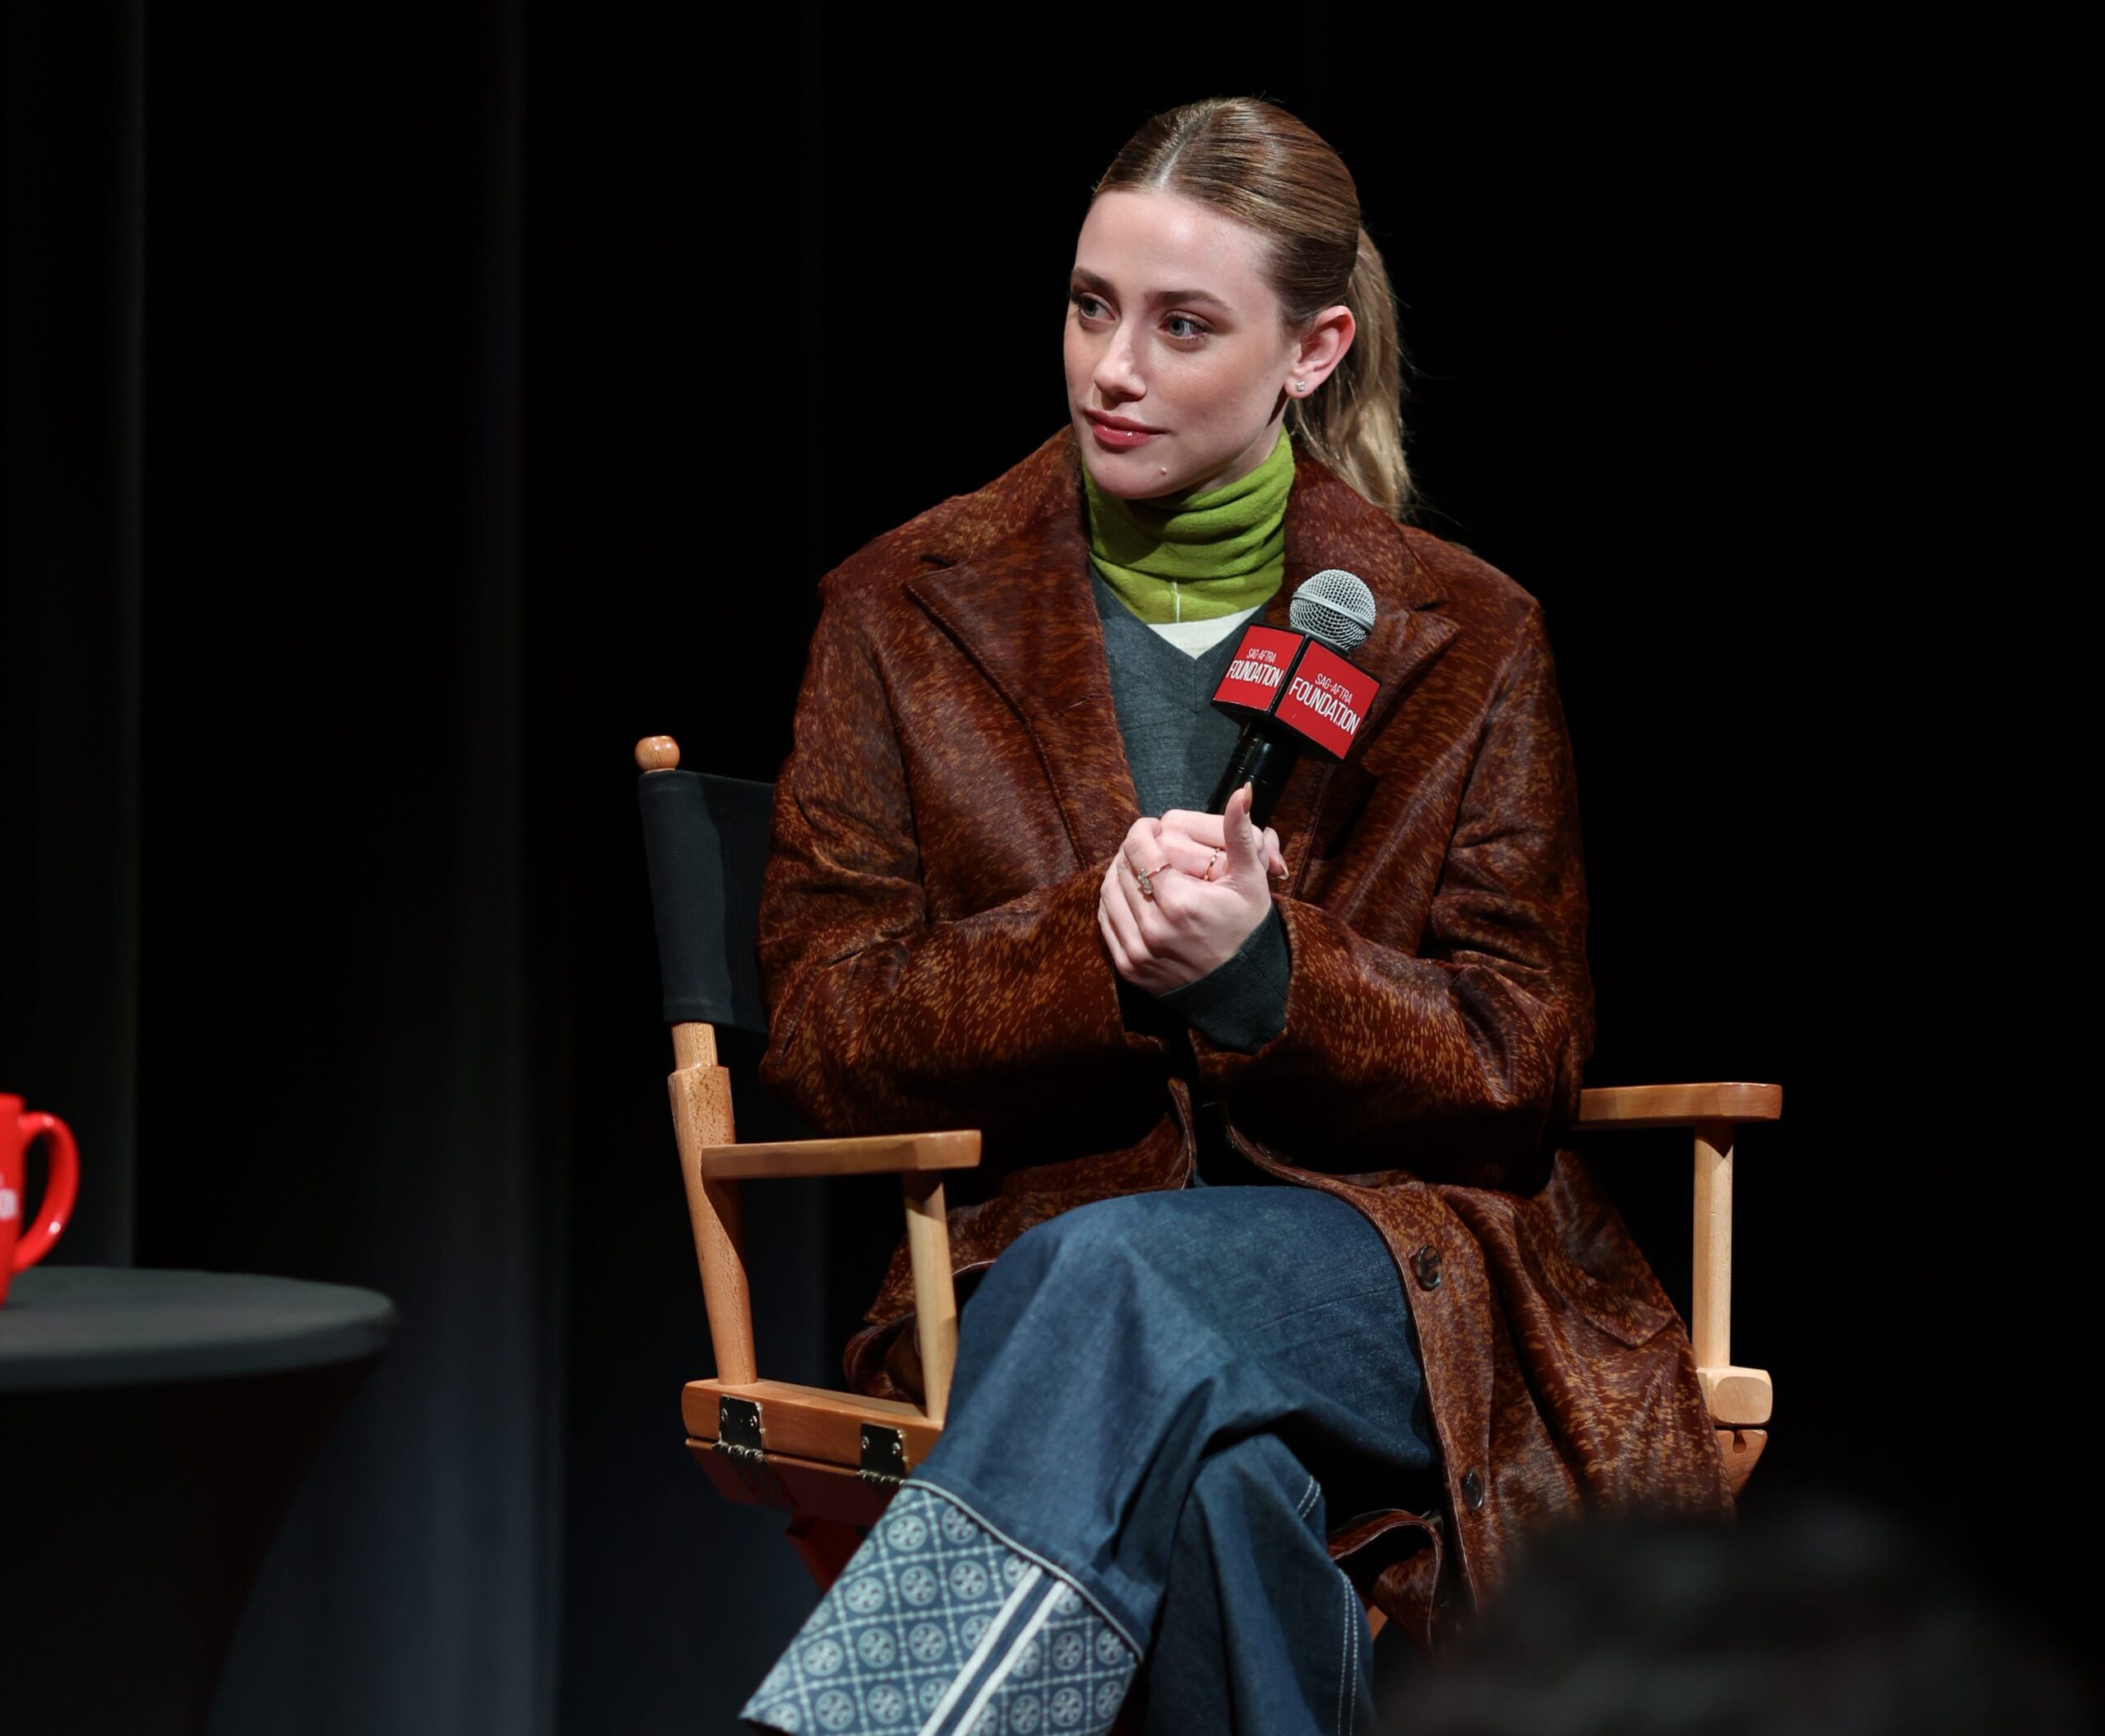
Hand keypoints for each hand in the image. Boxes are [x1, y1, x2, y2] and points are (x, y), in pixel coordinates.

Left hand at [1098, 783, 1279, 993]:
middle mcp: (1154, 928)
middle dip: (1131, 849)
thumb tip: (1242, 790)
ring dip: (1118, 872)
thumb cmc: (1247, 929)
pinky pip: (1106, 922)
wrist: (1239, 990)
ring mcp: (1138, 950)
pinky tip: (1132, 893)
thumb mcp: (1251, 881)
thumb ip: (1240, 834)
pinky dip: (1113, 901)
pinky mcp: (1129, 967)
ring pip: (1108, 893)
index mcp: (1181, 902)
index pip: (1138, 847)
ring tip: (1138, 866)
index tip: (1152, 827)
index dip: (1141, 830)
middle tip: (1146, 845)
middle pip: (1121, 868)